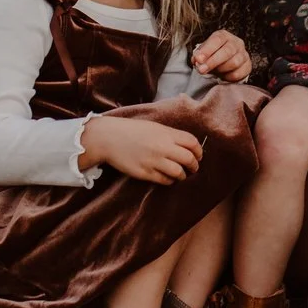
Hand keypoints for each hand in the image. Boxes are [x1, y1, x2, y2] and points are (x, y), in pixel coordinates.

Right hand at [80, 116, 203, 185]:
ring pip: (178, 172)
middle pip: (188, 159)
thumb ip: (171, 135)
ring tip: (180, 175)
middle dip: (194, 165)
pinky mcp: (144, 172)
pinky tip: (168, 178)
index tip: (198, 155)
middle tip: (193, 168)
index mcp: (166, 133)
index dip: (199, 151)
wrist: (109, 138)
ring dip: (182, 175)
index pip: (192, 142)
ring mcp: (153, 160)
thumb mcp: (154, 127)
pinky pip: (164, 180)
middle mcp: (162, 147)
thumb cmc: (132, 131)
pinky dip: (169, 180)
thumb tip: (188, 146)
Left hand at [190, 30, 251, 82]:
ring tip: (213, 72)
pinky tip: (222, 76)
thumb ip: (199, 56)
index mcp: (223, 36)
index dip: (207, 50)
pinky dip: (228, 77)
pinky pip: (238, 73)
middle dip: (213, 62)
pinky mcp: (248, 66)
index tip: (198, 59)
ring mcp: (244, 54)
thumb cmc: (212, 55)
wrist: (225, 62)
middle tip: (202, 70)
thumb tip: (197, 60)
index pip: (217, 40)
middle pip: (227, 51)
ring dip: (220, 70)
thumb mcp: (204, 52)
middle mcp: (236, 43)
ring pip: (234, 63)